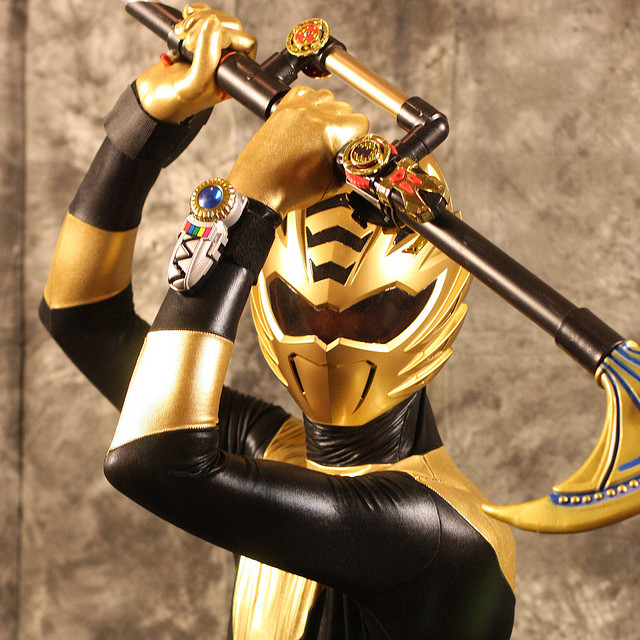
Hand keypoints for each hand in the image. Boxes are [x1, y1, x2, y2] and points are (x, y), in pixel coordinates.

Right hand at [136, 4, 256, 122]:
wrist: (150, 99)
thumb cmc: (174, 101)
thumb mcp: (193, 84)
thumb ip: (206, 57)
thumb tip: (214, 24)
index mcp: (232, 76)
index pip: (245, 42)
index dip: (224, 35)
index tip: (196, 44)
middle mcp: (225, 62)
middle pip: (231, 26)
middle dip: (207, 24)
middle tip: (186, 39)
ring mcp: (211, 50)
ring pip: (216, 19)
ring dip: (197, 19)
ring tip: (181, 33)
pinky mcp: (196, 41)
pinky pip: (204, 17)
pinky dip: (194, 13)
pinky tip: (183, 22)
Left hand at [227, 87, 368, 215]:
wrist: (260, 188)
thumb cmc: (290, 189)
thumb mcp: (332, 184)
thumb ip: (351, 168)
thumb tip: (358, 161)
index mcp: (331, 130)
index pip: (360, 122)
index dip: (358, 137)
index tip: (350, 147)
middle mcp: (315, 114)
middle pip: (345, 109)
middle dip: (343, 126)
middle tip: (333, 146)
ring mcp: (297, 109)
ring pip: (327, 98)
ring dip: (328, 112)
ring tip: (320, 133)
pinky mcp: (283, 109)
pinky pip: (304, 93)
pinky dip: (310, 103)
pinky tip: (307, 122)